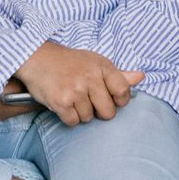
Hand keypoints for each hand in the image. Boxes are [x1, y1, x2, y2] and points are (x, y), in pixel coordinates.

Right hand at [15, 42, 144, 126]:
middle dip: (99, 111)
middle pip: (108, 112)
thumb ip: (119, 74)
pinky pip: (73, 121)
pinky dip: (68, 116)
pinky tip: (62, 103)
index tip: (111, 99)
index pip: (123, 91)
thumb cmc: (69, 62)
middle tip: (87, 100)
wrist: (37, 58)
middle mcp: (90, 78)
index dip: (119, 100)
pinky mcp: (61, 102)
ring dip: (80, 112)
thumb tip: (141, 77)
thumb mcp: (95, 62)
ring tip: (72, 98)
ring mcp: (75, 90)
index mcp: (102, 66)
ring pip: (88, 118)